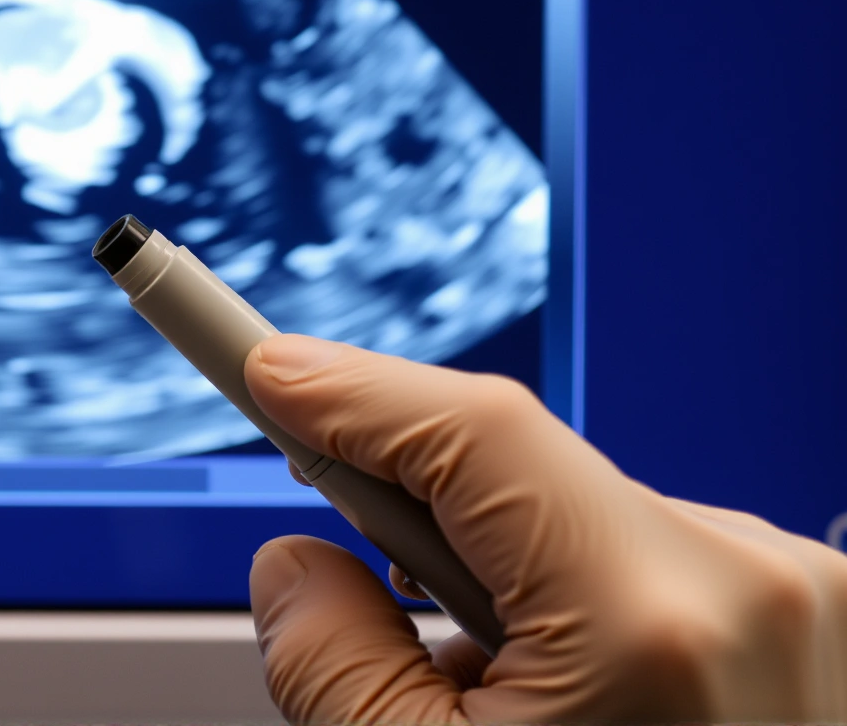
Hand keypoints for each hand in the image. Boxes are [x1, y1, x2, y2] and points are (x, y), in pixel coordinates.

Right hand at [243, 334, 846, 722]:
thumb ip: (329, 660)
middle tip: (348, 577)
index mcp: (657, 627)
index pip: (473, 436)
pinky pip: (651, 566)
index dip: (348, 391)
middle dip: (419, 521)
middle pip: (524, 481)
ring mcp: (806, 604)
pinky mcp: (817, 624)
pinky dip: (581, 611)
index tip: (261, 362)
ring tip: (493, 711)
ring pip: (584, 525)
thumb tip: (296, 567)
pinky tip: (566, 708)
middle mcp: (756, 588)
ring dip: (507, 584)